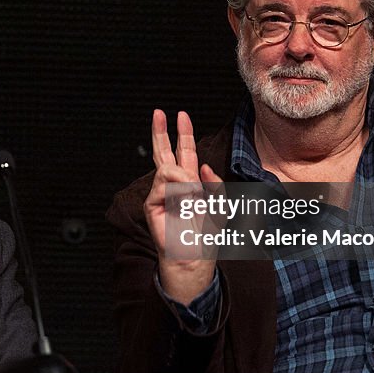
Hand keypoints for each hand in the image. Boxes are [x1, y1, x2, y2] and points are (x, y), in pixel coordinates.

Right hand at [144, 109, 223, 305]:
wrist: (194, 259)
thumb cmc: (206, 238)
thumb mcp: (221, 208)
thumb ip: (216, 185)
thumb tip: (204, 168)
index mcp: (190, 183)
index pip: (185, 153)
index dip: (183, 134)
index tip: (180, 115)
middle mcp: (174, 186)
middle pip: (164, 152)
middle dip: (162, 131)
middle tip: (158, 112)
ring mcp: (161, 194)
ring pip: (167, 167)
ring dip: (184, 177)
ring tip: (193, 195)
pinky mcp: (152, 204)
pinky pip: (164, 183)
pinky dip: (178, 188)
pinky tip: (185, 200)